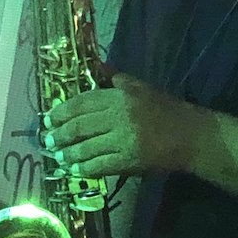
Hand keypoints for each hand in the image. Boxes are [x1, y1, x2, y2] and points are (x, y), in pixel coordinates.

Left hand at [43, 73, 196, 177]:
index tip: (48, 118)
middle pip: (80, 125)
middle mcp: (119, 115)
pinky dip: (84, 168)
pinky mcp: (129, 160)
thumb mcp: (141, 88)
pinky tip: (74, 170)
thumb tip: (96, 68)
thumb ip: (117, 79)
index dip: (62, 110)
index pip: (83, 102)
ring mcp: (123, 139)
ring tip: (57, 156)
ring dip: (68, 153)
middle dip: (60, 134)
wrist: (191, 136)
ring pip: (87, 147)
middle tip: (47, 140)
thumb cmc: (166, 109)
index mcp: (121, 96)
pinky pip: (99, 165)